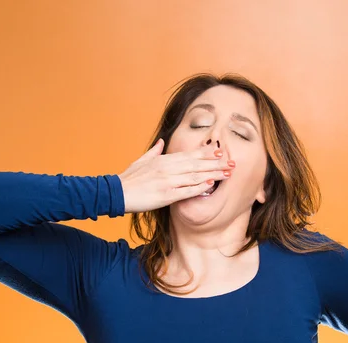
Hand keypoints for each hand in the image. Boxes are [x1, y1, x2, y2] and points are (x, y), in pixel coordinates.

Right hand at [117, 139, 235, 213]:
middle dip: (215, 163)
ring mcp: (167, 181)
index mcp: (163, 159)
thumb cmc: (128, 178)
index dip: (206, 153)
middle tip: (232, 162)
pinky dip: (199, 187)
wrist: (116, 192)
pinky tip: (210, 185)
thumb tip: (161, 142)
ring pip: (194, 176)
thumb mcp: (141, 160)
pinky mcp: (165, 195)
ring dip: (212, 174)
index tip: (220, 150)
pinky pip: (186, 191)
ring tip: (227, 173)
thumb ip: (154, 151)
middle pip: (196, 164)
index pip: (189, 154)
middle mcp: (167, 168)